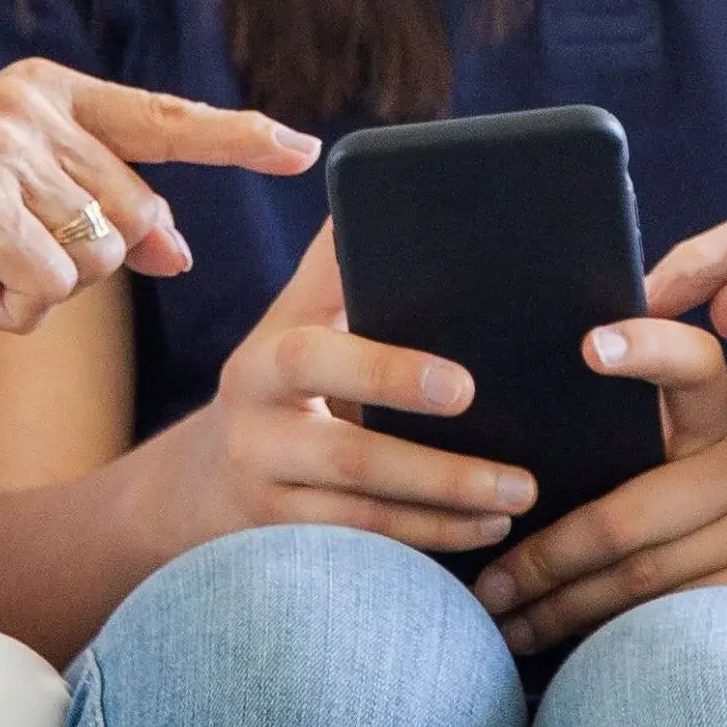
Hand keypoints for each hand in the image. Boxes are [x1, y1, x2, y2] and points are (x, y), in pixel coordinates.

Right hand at [0, 63, 315, 348]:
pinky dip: (11, 312)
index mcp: (46, 92)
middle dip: (81, 266)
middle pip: (134, 218)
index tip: (302, 149)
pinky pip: (51, 287)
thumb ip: (100, 215)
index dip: (239, 139)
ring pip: (98, 259)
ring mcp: (0, 143)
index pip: (163, 119)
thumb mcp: (23, 219)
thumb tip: (178, 250)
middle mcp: (28, 103)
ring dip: (41, 292)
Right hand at [150, 227, 538, 557]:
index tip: (464, 387)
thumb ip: (336, 266)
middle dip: (439, 470)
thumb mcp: (296, 319)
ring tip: (520, 501)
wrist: (205, 480)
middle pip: (349, 456)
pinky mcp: (281, 551)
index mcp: (265, 360)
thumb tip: (368, 170)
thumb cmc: (285, 379)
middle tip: (521, 473)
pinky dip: (426, 547)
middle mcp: (255, 431)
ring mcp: (265, 498)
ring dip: (448, 514)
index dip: (388, 373)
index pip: (317, 358)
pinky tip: (483, 537)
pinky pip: (361, 557)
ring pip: (363, 519)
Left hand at [470, 316, 726, 654]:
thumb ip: (647, 426)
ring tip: (506, 629)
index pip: (693, 367)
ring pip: (648, 587)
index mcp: (726, 416)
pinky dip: (617, 645)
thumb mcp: (716, 433)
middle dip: (545, 562)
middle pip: (630, 520)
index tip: (589, 346)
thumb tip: (523, 445)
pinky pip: (682, 628)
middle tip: (486, 589)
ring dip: (566, 615)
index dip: (646, 349)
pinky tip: (571, 656)